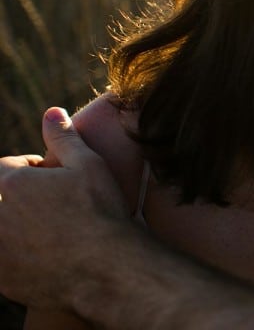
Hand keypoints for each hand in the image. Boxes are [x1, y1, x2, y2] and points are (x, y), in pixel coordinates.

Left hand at [0, 108, 127, 308]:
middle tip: (52, 204)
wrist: (107, 269)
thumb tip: (51, 112)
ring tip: (49, 229)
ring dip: (16, 225)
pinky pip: (3, 259)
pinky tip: (46, 253)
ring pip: (2, 229)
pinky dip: (16, 255)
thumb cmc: (101, 212)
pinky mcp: (1, 278)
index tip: (53, 178)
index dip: (31, 169)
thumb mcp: (90, 165)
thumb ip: (64, 138)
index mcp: (12, 184)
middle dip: (20, 197)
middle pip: (1, 198)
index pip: (6, 167)